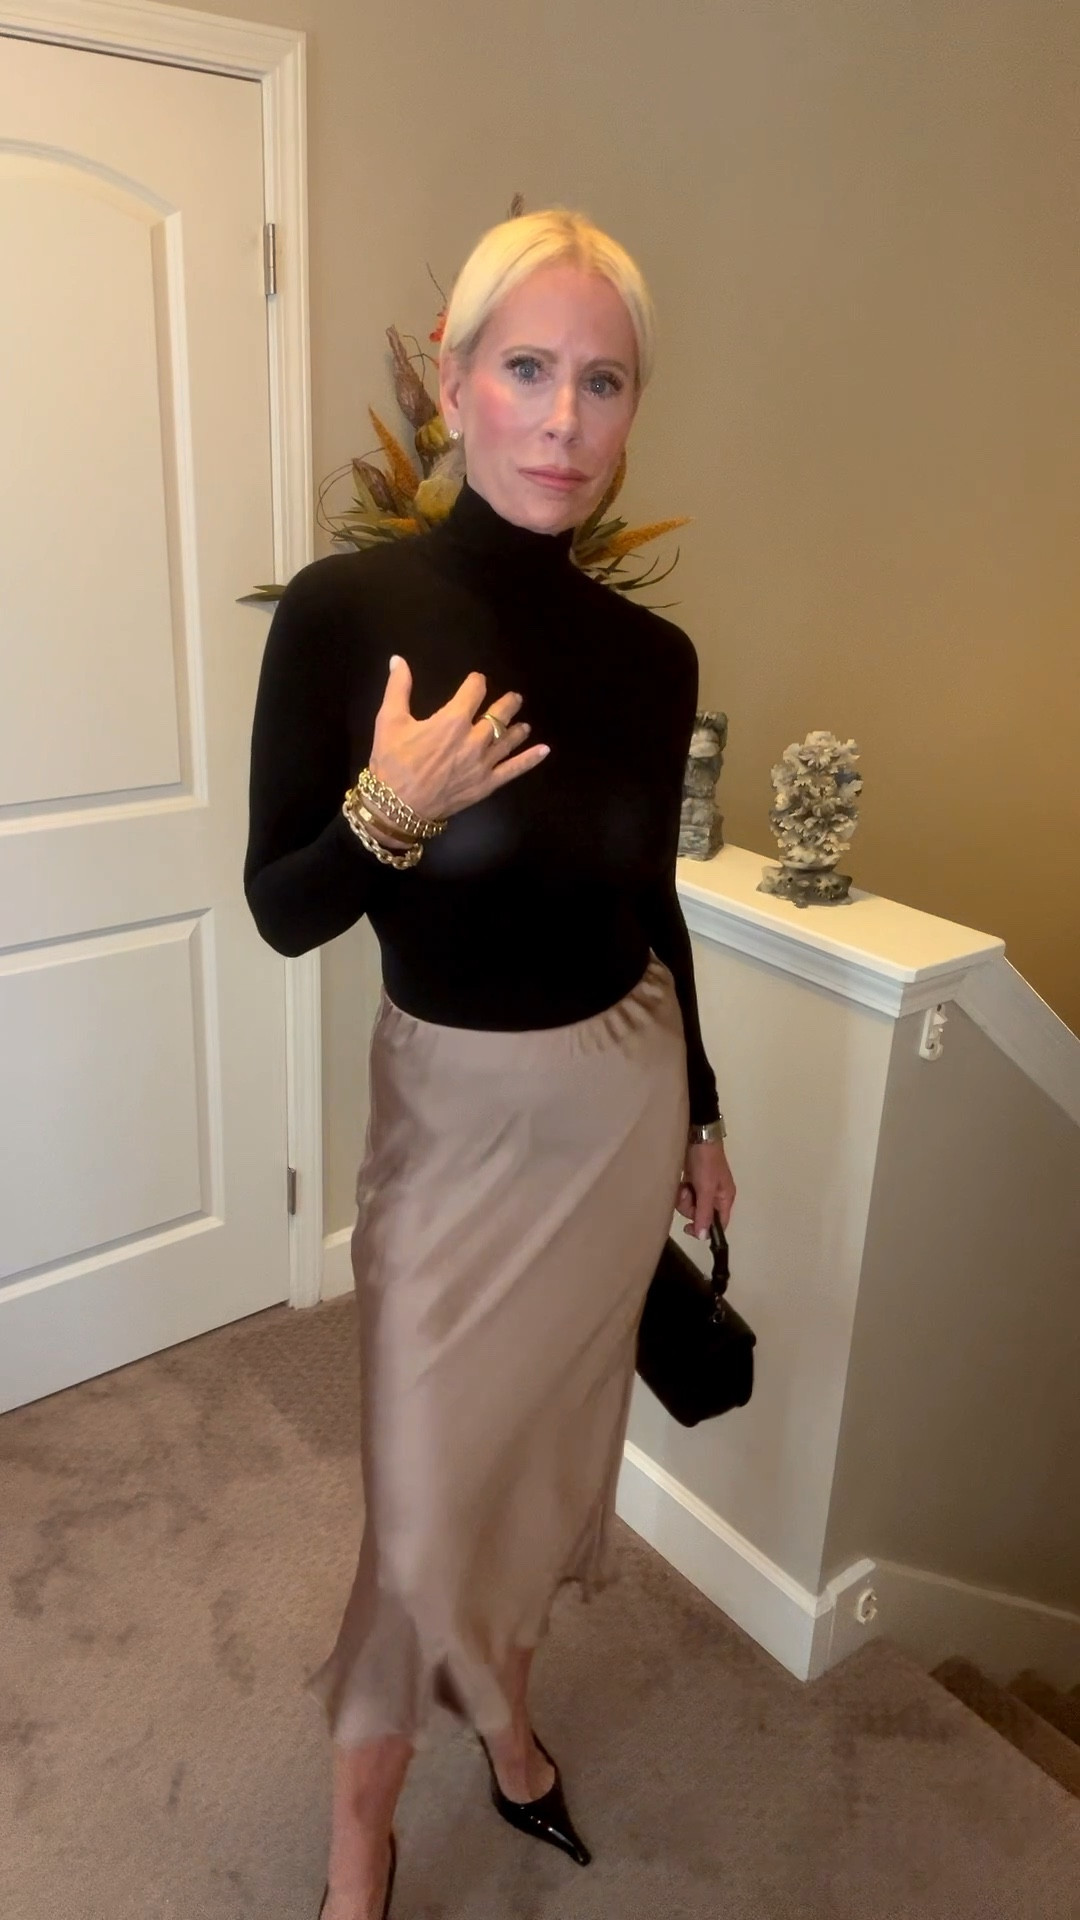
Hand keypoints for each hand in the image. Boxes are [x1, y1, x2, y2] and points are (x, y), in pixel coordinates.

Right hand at [367, 655, 549, 824]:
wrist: (396, 806)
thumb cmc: (392, 762)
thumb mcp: (389, 720)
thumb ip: (398, 687)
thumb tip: (397, 659)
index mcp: (452, 720)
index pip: (474, 691)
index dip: (476, 683)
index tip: (476, 681)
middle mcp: (474, 739)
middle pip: (498, 715)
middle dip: (507, 704)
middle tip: (514, 699)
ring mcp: (483, 763)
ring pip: (508, 740)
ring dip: (518, 729)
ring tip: (524, 724)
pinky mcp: (486, 784)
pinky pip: (513, 770)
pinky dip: (530, 759)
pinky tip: (544, 750)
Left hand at [676, 1140, 735, 1238]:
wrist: (698, 1135)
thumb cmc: (706, 1162)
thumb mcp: (705, 1189)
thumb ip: (704, 1213)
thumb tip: (704, 1237)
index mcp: (725, 1198)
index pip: (719, 1224)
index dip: (705, 1229)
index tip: (688, 1228)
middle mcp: (716, 1195)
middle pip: (702, 1214)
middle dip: (691, 1207)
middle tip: (687, 1194)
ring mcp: (704, 1188)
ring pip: (692, 1205)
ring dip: (684, 1198)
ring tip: (684, 1185)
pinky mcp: (694, 1180)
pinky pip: (686, 1195)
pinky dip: (682, 1191)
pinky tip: (681, 1182)